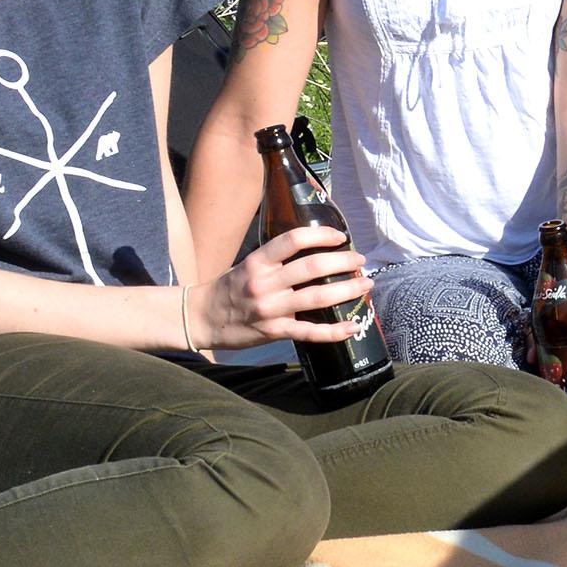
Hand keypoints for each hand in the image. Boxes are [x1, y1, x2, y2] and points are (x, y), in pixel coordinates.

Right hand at [196, 223, 370, 349]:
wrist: (201, 318)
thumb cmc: (230, 288)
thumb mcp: (249, 265)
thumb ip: (277, 259)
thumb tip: (316, 250)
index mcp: (259, 261)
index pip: (293, 240)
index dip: (321, 234)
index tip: (341, 236)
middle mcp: (265, 282)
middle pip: (312, 267)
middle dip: (343, 262)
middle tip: (361, 261)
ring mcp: (270, 308)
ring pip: (317, 297)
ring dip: (347, 290)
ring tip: (365, 285)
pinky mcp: (274, 331)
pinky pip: (310, 332)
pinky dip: (334, 331)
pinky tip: (353, 327)